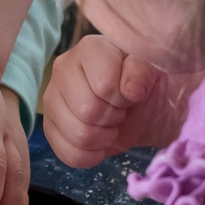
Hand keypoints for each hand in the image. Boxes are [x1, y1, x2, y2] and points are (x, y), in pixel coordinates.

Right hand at [40, 34, 186, 167]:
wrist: (139, 107)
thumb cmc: (145, 84)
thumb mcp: (154, 72)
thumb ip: (144, 71)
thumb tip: (129, 89)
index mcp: (90, 49)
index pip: (104, 85)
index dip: (124, 98)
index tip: (131, 94)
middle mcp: (63, 68)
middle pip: (87, 110)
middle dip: (113, 118)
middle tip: (121, 111)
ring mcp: (51, 98)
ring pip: (77, 134)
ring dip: (103, 137)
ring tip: (110, 124)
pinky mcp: (49, 126)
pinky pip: (68, 154)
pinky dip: (91, 156)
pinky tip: (99, 143)